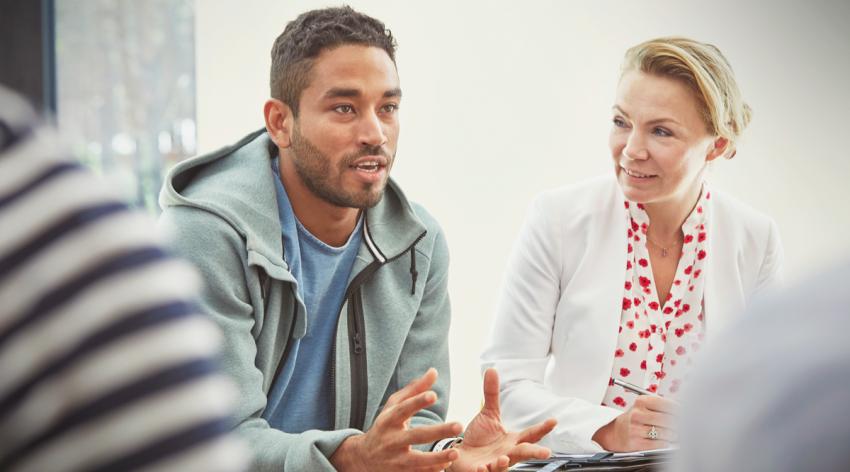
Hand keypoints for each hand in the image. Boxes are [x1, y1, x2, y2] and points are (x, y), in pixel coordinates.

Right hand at [330, 368, 463, 471]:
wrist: (363, 458)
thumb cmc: (385, 425)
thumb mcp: (394, 406)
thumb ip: (415, 390)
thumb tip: (433, 371)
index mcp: (389, 420)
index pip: (404, 409)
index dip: (417, 401)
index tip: (433, 395)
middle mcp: (391, 440)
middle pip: (416, 435)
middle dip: (438, 431)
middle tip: (459, 425)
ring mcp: (395, 459)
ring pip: (417, 461)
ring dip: (437, 458)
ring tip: (455, 452)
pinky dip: (431, 470)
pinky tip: (446, 465)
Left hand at [448, 368, 556, 471]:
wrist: (462, 454)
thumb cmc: (479, 437)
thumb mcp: (487, 414)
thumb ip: (491, 394)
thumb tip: (492, 369)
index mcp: (513, 441)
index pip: (531, 434)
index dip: (543, 428)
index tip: (554, 420)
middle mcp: (508, 453)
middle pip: (525, 453)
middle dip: (535, 453)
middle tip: (547, 453)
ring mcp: (496, 465)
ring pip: (504, 466)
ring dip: (504, 463)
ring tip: (504, 458)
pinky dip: (484, 471)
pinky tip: (482, 467)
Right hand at [592, 394, 677, 451]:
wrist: (618, 432)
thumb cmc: (636, 419)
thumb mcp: (645, 407)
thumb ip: (663, 406)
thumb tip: (684, 409)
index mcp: (641, 401)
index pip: (666, 404)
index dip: (679, 410)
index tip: (686, 413)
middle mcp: (637, 414)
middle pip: (666, 419)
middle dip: (678, 424)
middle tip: (684, 426)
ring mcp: (636, 429)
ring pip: (664, 432)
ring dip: (674, 435)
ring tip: (675, 435)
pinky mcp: (636, 442)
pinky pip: (659, 444)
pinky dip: (666, 443)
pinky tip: (667, 441)